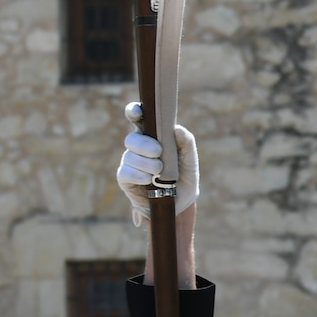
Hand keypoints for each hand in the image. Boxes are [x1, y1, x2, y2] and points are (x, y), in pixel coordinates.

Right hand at [117, 102, 199, 226]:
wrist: (179, 205)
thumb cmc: (184, 179)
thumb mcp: (190, 162)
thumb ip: (187, 145)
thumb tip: (177, 128)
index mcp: (153, 137)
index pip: (139, 119)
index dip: (134, 112)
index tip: (137, 112)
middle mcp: (139, 147)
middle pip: (133, 139)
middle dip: (145, 145)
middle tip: (158, 152)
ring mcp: (130, 162)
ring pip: (130, 156)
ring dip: (146, 164)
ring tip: (159, 172)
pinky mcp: (125, 178)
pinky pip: (126, 172)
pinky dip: (139, 175)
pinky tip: (149, 180)